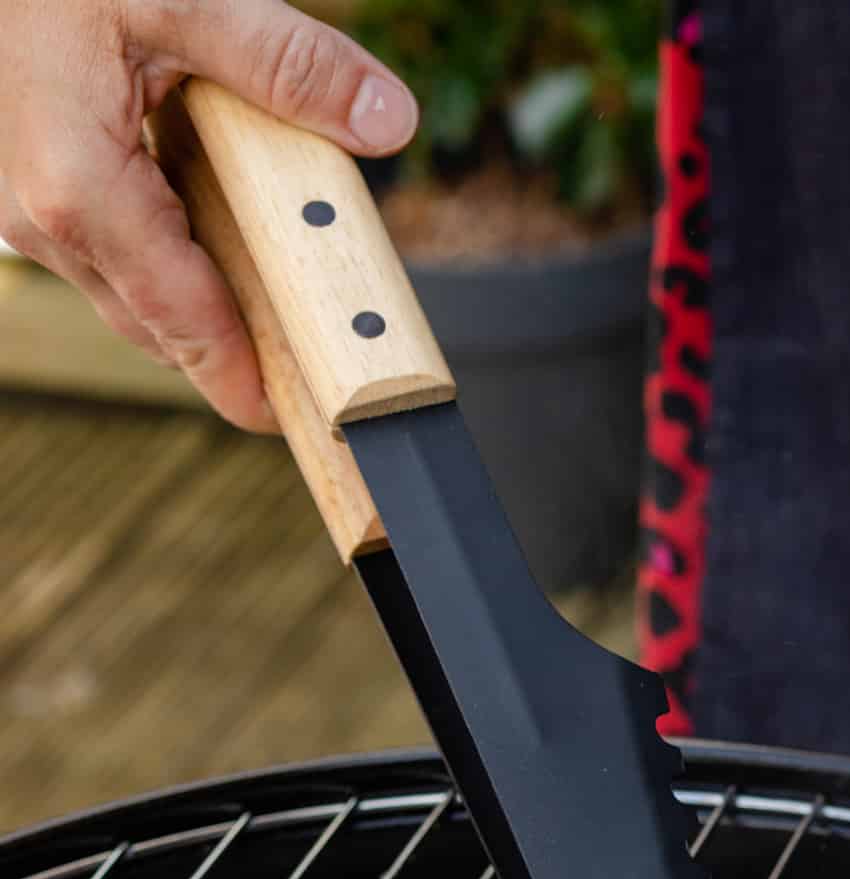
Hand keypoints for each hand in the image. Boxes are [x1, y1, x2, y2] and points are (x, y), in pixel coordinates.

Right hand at [0, 0, 417, 429]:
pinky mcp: (25, 192)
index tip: (304, 418)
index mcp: (80, 189)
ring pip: (135, 292)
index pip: (187, 325)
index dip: (250, 382)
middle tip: (320, 347)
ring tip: (278, 276)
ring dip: (202, 290)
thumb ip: (285, 61)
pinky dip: (166, 247)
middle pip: (163, 325)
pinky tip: (215, 211)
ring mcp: (23, 211)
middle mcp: (42, 219)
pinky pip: (110, 251)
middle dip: (239, 341)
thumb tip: (385, 118)